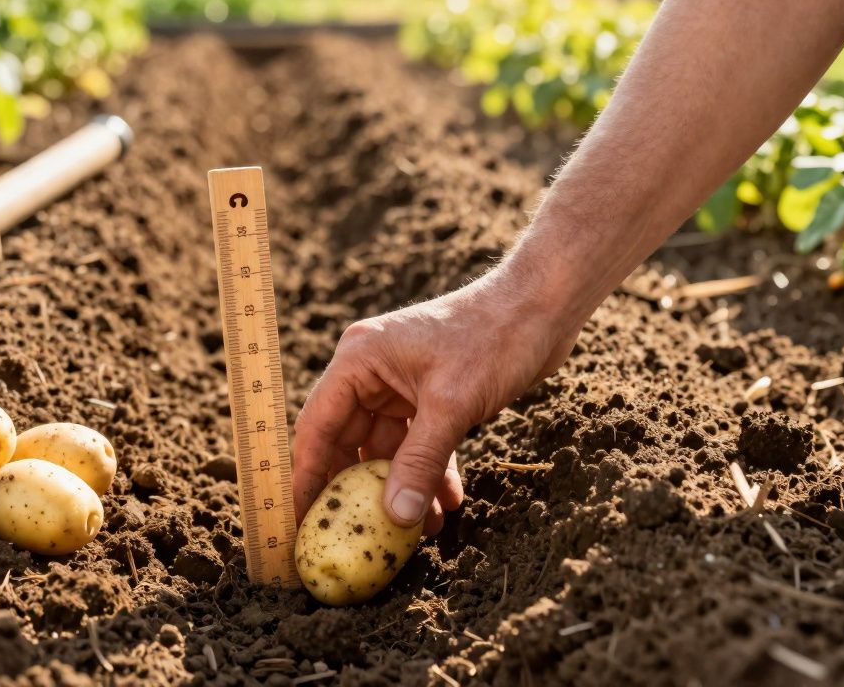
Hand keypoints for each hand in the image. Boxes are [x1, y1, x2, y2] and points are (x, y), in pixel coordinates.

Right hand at [292, 266, 580, 533]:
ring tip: (418, 530)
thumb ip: (421, 462)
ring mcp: (401, 385)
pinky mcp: (430, 396)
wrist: (542, 306)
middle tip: (354, 538)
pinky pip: (418, 444)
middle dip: (358, 492)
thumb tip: (395, 517)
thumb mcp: (451, 404)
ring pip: (388, 450)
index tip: (300, 521)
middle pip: (348, 443)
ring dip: (401, 488)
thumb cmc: (493, 336)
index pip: (317, 427)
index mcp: (359, 360)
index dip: (306, 477)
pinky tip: (448, 504)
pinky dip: (430, 472)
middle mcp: (371, 372)